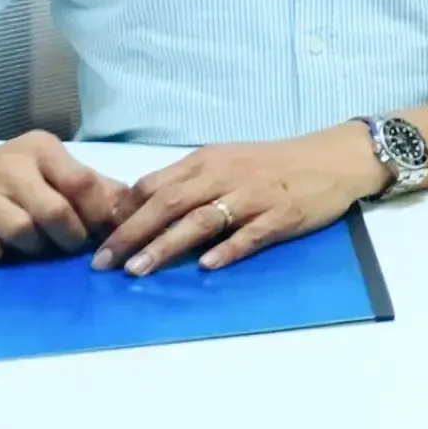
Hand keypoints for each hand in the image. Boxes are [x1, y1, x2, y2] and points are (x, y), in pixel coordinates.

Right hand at [0, 130, 133, 265]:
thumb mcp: (53, 168)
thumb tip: (132, 206)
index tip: (100, 231)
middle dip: (70, 237)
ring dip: (34, 248)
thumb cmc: (13, 175)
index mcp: (40, 149)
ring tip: (34, 245)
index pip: (82, 183)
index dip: (98, 214)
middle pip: (55, 212)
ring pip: (22, 232)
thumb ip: (93, 185)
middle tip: (70, 245)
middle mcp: (9, 168)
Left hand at [94, 127, 383, 276]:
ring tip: (138, 269)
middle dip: (131, 234)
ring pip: (202, 220)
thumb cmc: (272, 164)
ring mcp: (253, 196)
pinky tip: (207, 266)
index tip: (96, 237)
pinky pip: (250, 234)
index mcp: (206, 161)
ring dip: (166, 245)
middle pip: (169, 204)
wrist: (331, 159)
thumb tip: (139, 208)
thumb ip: (187, 182)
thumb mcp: (225, 161)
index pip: (154, 185)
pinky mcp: (281, 215)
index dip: (123, 212)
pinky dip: (227, 249)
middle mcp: (225, 175)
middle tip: (103, 262)